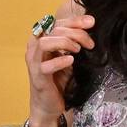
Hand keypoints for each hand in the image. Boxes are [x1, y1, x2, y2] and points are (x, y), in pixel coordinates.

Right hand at [25, 0, 93, 123]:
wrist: (50, 105)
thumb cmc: (58, 79)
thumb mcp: (68, 56)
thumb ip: (74, 42)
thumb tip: (90, 25)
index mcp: (41, 39)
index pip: (57, 23)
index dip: (75, 20)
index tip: (91, 22)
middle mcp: (34, 48)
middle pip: (53, 30)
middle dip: (75, 33)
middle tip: (89, 43)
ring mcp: (34, 62)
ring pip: (45, 43)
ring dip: (64, 43)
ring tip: (78, 50)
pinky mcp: (37, 77)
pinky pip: (46, 66)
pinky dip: (59, 61)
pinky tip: (71, 61)